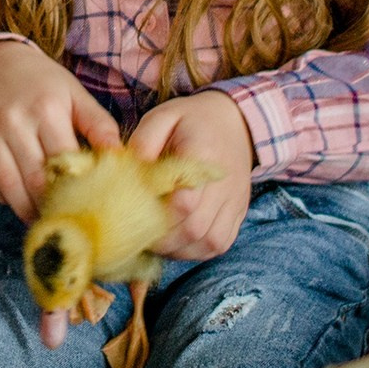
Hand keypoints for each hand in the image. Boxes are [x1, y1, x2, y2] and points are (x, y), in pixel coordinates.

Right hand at [0, 40, 121, 219]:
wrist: (0, 62)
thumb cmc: (45, 84)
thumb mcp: (77, 95)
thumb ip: (99, 125)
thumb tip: (119, 157)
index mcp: (46, 108)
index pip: (63, 162)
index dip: (74, 190)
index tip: (85, 207)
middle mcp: (12, 119)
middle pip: (33, 179)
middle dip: (50, 206)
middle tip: (64, 220)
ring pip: (7, 185)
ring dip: (25, 209)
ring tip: (41, 218)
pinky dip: (1, 196)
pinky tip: (17, 199)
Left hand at [132, 90, 257, 260]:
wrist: (235, 122)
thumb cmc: (191, 120)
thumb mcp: (163, 117)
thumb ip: (144, 141)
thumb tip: (129, 169)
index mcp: (203, 156)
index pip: (183, 202)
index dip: (155, 215)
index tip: (133, 214)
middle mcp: (225, 184)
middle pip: (194, 228)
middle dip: (162, 239)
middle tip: (138, 234)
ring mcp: (235, 202)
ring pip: (208, 242)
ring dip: (178, 248)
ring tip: (156, 239)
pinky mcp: (239, 213)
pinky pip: (219, 244)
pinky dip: (195, 250)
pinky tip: (177, 241)